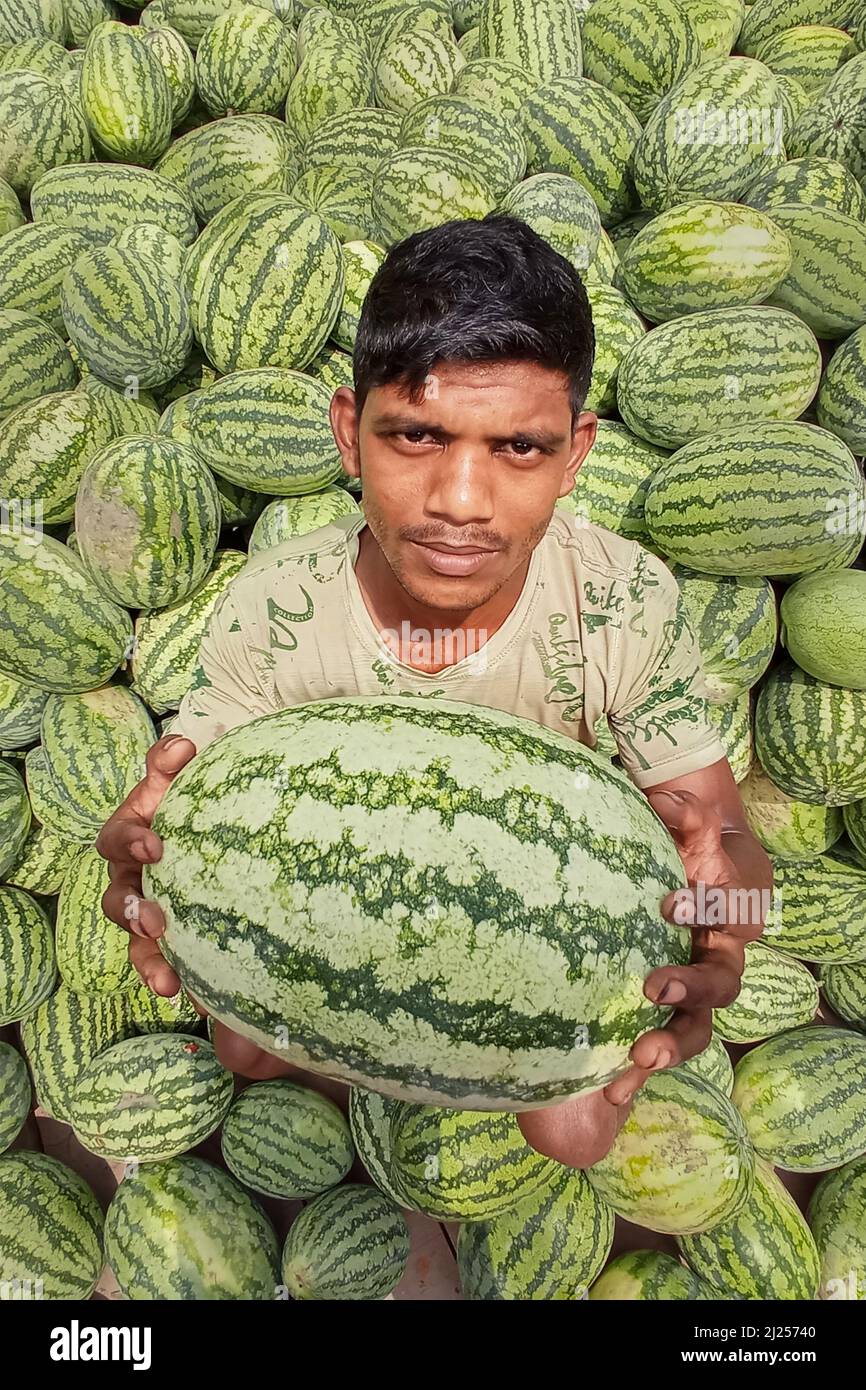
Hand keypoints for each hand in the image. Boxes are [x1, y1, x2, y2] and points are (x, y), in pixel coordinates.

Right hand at [96, 734, 195, 996]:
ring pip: (138, 944)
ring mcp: (150, 910)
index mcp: (131, 836)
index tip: (155, 847)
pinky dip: (177, 981)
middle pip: (116, 901)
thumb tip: (183, 746)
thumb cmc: (194, 800)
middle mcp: (134, 877)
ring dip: (149, 961)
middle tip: (153, 919)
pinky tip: (195, 998)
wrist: (222, 823)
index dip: (130, 843)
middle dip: (130, 911)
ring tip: (168, 981)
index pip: (117, 838)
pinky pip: (169, 965)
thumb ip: (171, 759)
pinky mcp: (174, 939)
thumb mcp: (181, 777)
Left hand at [604, 787, 757, 1106]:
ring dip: (668, 1044)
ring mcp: (690, 991)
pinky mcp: (661, 1012)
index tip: (673, 903)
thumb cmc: (689, 852)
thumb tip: (664, 798)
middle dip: (690, 989)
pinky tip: (608, 1089)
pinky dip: (635, 1072)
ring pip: (693, 1026)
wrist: (689, 880)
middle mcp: (717, 958)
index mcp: (728, 913)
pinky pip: (654, 1046)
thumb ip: (684, 813)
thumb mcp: (689, 828)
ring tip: (638, 1059)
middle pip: (719, 985)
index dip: (709, 909)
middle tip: (655, 986)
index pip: (729, 912)